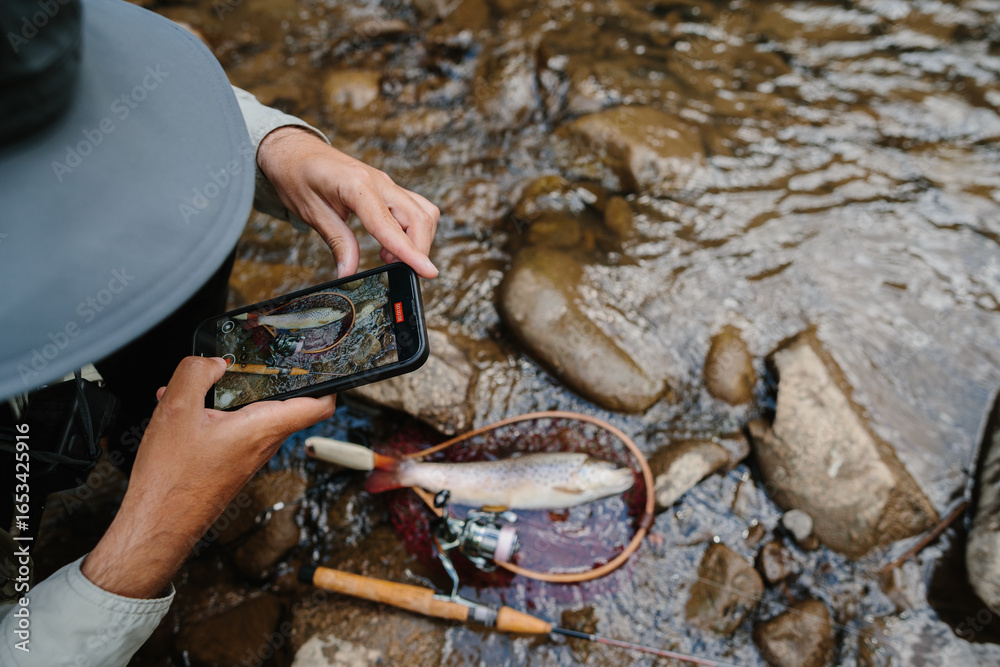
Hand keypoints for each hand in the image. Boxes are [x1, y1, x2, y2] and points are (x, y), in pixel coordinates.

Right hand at [82, 357, 335, 597]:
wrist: (158, 523)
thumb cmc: (172, 479)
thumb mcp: (176, 409)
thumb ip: (196, 374)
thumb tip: (212, 362)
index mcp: (263, 428)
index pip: (318, 406)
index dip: (327, 382)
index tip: (322, 366)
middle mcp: (263, 444)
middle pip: (281, 403)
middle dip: (259, 380)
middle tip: (239, 366)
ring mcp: (249, 457)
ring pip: (250, 415)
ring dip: (225, 399)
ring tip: (191, 391)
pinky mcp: (233, 465)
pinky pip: (232, 431)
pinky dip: (212, 417)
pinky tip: (182, 414)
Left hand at [257, 126, 439, 278]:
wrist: (295, 150)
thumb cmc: (298, 176)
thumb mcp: (311, 213)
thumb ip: (337, 243)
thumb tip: (348, 273)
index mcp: (356, 185)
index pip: (390, 225)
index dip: (410, 252)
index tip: (429, 272)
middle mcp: (379, 181)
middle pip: (418, 218)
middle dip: (418, 250)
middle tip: (397, 270)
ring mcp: (386, 183)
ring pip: (423, 212)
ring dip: (418, 239)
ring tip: (389, 256)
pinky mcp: (388, 187)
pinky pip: (415, 206)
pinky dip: (414, 228)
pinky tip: (391, 241)